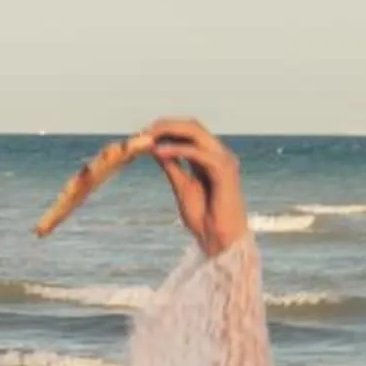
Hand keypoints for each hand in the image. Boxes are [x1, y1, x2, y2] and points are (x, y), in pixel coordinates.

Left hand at [144, 117, 248, 258]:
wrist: (219, 239)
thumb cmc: (204, 218)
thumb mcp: (182, 185)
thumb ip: (172, 166)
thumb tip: (156, 148)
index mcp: (209, 156)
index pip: (188, 130)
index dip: (164, 128)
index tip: (141, 135)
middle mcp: (219, 154)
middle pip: (192, 125)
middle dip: (164, 125)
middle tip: (142, 133)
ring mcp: (224, 160)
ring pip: (196, 132)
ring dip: (168, 132)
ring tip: (147, 138)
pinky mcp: (224, 170)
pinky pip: (198, 152)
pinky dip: (177, 149)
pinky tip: (159, 153)